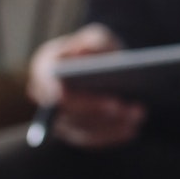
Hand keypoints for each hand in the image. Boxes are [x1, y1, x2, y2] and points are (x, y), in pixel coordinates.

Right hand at [29, 25, 143, 149]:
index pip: (44, 82)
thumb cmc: (99, 50)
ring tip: (136, 114)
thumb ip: (94, 42)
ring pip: (81, 127)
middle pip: (67, 109)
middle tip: (117, 105)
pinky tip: (132, 128)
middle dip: (92, 108)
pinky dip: (113, 134)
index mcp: (45, 69)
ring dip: (109, 123)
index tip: (62, 93)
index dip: (50, 89)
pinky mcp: (77, 134)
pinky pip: (92, 139)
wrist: (106, 70)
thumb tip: (83, 50)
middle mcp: (47, 98)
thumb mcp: (98, 39)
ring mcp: (60, 120)